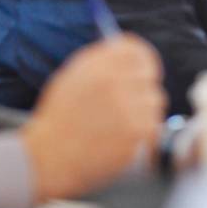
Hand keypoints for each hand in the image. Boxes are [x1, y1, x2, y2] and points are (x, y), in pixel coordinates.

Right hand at [20, 35, 166, 202]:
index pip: (137, 50)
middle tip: (130, 100)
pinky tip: (123, 137)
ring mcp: (130, 108)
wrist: (51, 157)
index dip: (142, 59)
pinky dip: (144, 132)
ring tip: (119, 122)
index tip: (143, 68)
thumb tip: (129, 51)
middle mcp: (117, 82)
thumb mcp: (73, 76)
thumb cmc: (60, 117)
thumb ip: (102, 60)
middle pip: (150, 75)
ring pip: (155, 100)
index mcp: (99, 65)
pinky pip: (154, 125)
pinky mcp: (139, 133)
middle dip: (142, 86)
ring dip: (143, 109)